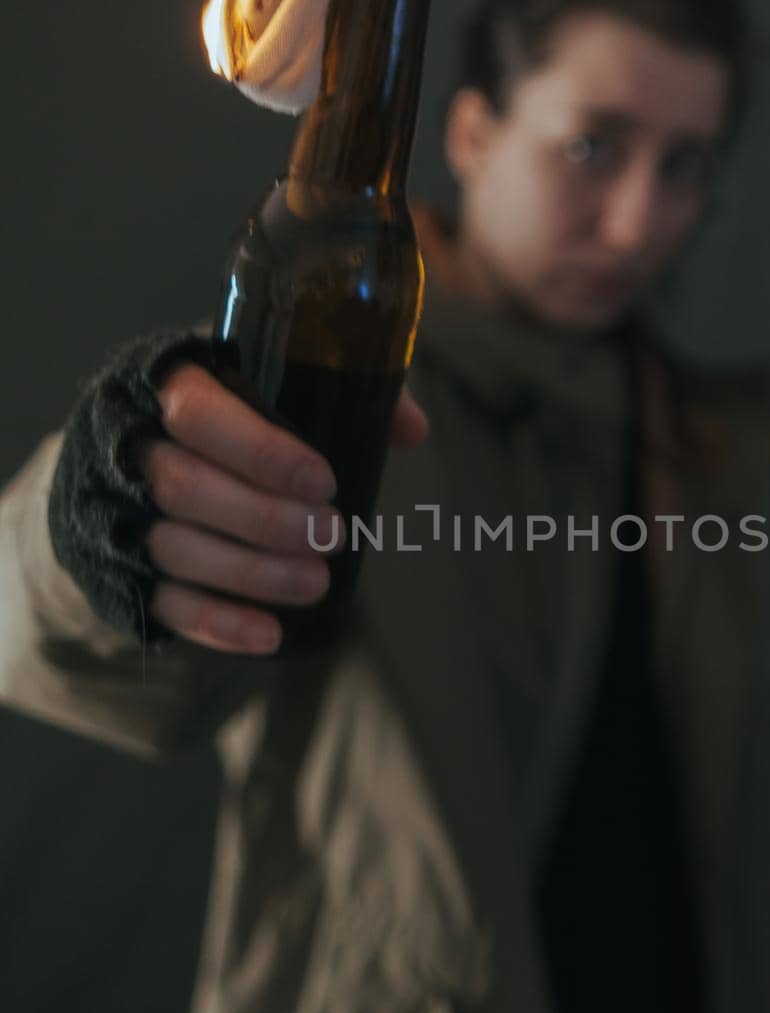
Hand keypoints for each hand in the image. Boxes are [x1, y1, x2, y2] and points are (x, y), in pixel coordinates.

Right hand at [140, 362, 427, 654]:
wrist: (133, 449)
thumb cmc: (225, 411)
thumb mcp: (270, 379)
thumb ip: (343, 390)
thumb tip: (412, 429)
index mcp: (164, 382)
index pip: (198, 414)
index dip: (261, 451)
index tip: (325, 482)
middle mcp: (126, 446)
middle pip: (184, 487)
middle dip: (265, 519)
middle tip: (333, 535)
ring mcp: (113, 510)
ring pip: (173, 547)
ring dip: (251, 573)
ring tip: (315, 583)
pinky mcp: (116, 567)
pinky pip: (162, 602)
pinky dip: (218, 623)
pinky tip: (270, 633)